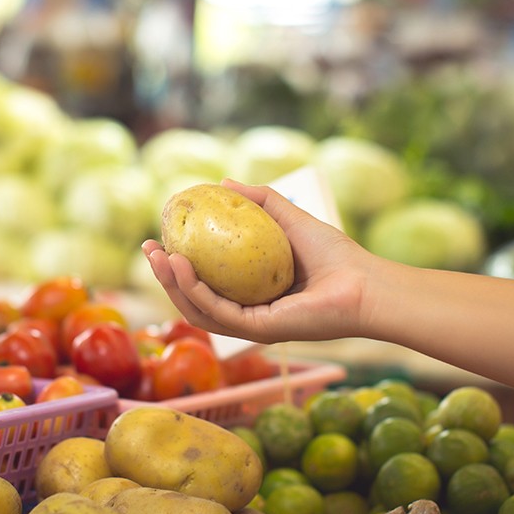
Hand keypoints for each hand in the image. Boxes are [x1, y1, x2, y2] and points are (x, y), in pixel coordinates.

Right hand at [142, 179, 372, 343]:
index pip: (205, 283)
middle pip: (194, 299)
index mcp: (251, 293)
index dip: (178, 264)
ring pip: (198, 310)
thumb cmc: (336, 254)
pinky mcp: (258, 331)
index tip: (162, 237)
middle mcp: (247, 313)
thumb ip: (259, 201)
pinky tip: (182, 264)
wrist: (365, 283)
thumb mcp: (289, 217)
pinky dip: (195, 290)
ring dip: (172, 285)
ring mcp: (251, 325)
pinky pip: (218, 311)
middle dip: (165, 277)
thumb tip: (221, 183)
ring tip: (157, 256)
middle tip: (148, 248)